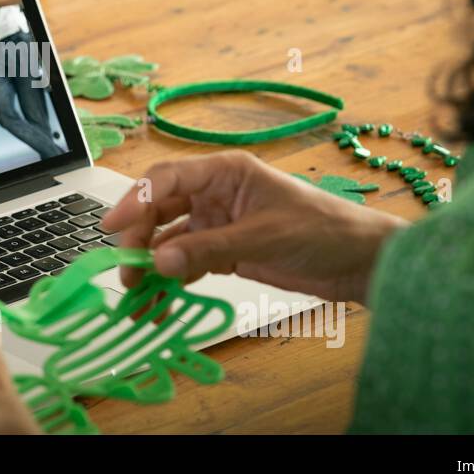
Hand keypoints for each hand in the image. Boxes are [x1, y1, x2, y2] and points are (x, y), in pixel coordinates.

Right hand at [101, 150, 407, 303]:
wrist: (362, 261)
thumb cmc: (324, 230)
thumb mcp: (263, 237)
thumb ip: (209, 249)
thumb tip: (159, 263)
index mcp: (225, 172)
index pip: (167, 179)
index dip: (135, 201)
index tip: (112, 227)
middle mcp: (215, 193)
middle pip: (160, 210)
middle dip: (139, 240)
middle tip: (126, 273)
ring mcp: (219, 223)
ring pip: (170, 240)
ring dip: (151, 266)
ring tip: (136, 297)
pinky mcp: (225, 251)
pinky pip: (187, 263)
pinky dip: (171, 281)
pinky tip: (159, 301)